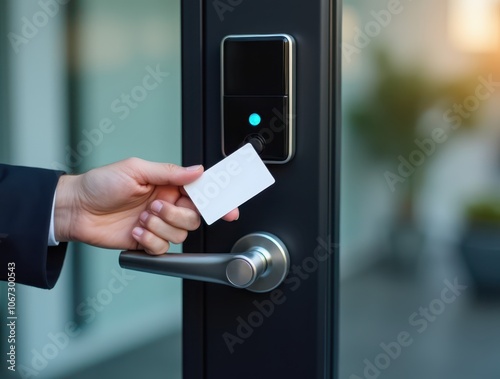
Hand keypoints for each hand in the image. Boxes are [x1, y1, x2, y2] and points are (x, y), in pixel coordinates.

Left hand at [54, 158, 238, 254]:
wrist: (77, 209)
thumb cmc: (101, 185)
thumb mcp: (136, 169)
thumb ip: (170, 172)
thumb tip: (196, 170)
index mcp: (168, 186)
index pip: (200, 192)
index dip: (217, 200)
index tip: (230, 209)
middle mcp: (167, 205)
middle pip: (194, 217)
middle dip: (175, 214)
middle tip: (155, 207)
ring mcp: (158, 225)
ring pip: (180, 234)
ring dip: (158, 227)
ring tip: (140, 219)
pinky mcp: (147, 242)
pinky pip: (163, 248)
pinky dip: (149, 241)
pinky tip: (135, 231)